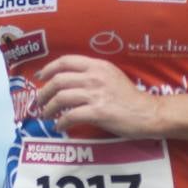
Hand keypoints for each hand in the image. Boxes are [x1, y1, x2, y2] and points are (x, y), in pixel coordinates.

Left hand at [36, 55, 162, 136]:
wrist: (148, 113)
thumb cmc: (131, 97)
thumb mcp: (113, 76)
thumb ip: (94, 74)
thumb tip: (70, 81)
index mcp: (98, 65)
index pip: (66, 61)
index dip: (49, 68)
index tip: (41, 77)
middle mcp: (95, 77)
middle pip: (58, 80)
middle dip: (44, 92)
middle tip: (39, 101)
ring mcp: (96, 94)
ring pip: (60, 98)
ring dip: (48, 108)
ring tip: (46, 115)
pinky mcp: (98, 112)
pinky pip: (70, 116)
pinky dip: (61, 122)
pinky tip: (59, 126)